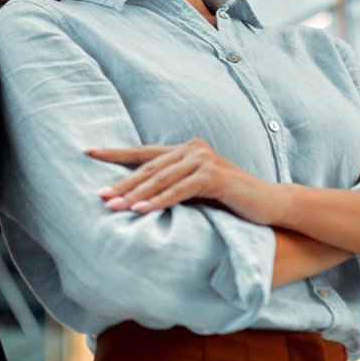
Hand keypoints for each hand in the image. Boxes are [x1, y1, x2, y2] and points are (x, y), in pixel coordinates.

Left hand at [86, 139, 288, 224]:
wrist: (271, 205)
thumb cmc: (232, 202)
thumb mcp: (197, 191)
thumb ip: (173, 187)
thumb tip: (135, 200)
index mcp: (186, 149)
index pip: (144, 152)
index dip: (115, 153)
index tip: (88, 152)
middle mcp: (193, 149)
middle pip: (148, 168)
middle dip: (121, 183)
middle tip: (98, 196)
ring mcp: (204, 160)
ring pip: (160, 179)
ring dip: (134, 196)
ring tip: (112, 207)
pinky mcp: (214, 177)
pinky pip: (179, 191)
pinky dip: (158, 202)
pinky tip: (140, 211)